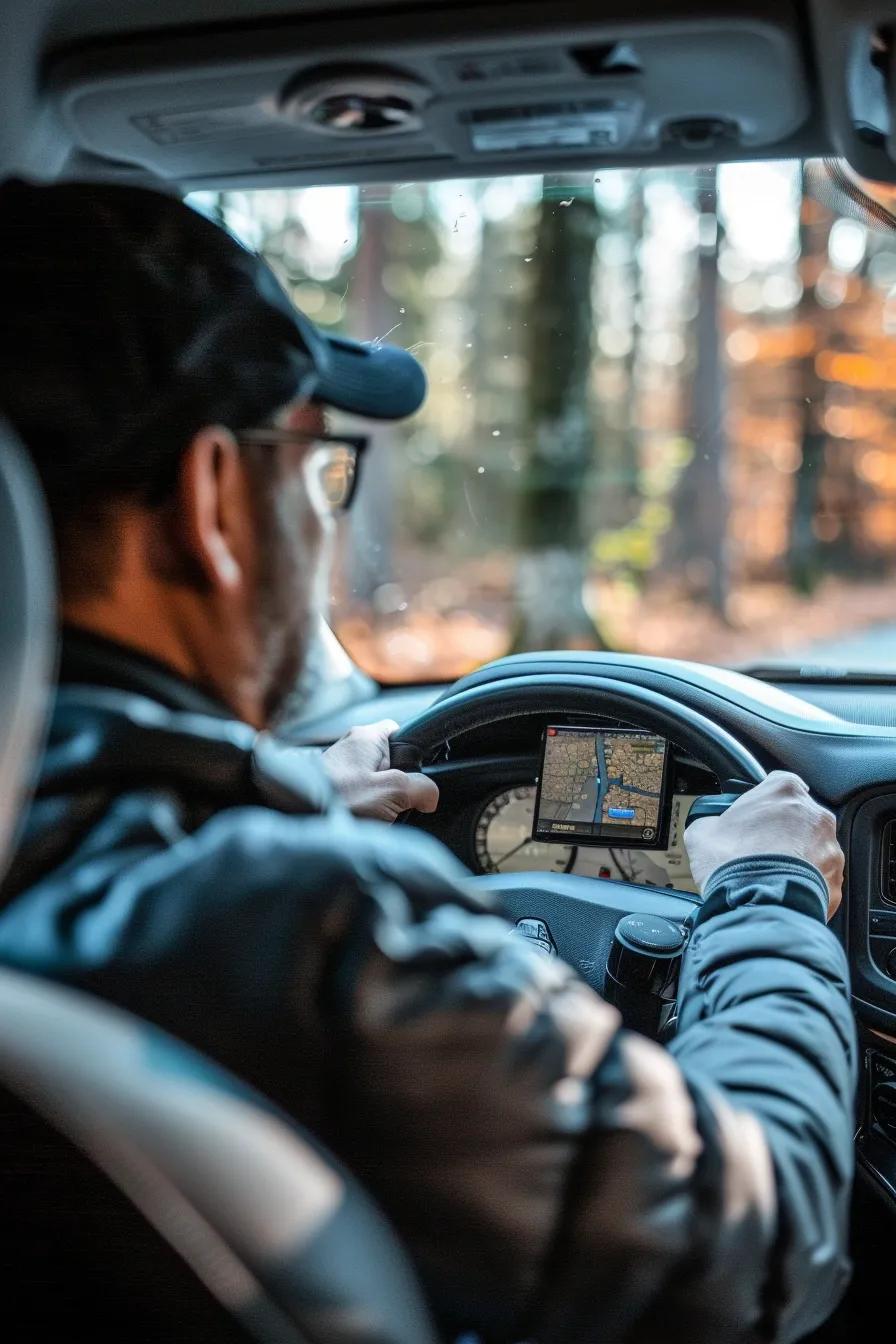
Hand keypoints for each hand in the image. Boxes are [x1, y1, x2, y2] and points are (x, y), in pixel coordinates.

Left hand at [322, 720, 438, 821]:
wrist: (296, 821)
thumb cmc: (336, 801)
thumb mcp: (392, 792)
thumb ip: (421, 788)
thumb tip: (430, 795)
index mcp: (366, 737)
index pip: (402, 731)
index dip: (415, 754)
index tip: (417, 776)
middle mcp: (351, 746)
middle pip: (391, 760)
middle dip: (398, 784)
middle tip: (395, 802)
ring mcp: (340, 767)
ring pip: (376, 780)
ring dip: (381, 800)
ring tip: (375, 815)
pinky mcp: (331, 787)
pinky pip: (360, 794)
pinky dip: (364, 808)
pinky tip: (361, 821)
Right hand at [684, 770, 843, 919]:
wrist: (759, 903)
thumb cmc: (734, 863)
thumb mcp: (701, 833)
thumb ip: (710, 823)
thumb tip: (708, 830)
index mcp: (784, 791)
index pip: (778, 784)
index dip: (762, 802)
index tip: (752, 818)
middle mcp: (814, 815)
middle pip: (798, 818)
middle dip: (781, 833)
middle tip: (758, 852)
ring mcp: (829, 848)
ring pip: (812, 849)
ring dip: (796, 860)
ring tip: (770, 877)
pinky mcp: (836, 878)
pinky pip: (821, 878)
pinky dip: (806, 885)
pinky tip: (783, 892)